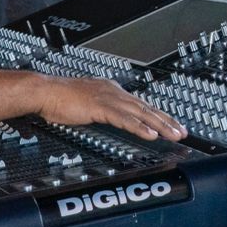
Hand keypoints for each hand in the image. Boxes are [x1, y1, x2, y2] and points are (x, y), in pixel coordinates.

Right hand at [37, 77, 186, 141]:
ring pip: (141, 113)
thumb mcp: (87, 105)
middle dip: (166, 121)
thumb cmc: (59, 99)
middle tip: (183, 132)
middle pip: (147, 108)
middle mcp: (114, 92)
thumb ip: (102, 110)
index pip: (141, 104)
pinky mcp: (100, 107)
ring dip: (160, 125)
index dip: (158, 115)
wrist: (44, 92)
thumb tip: (111, 118)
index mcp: (112, 90)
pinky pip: (124, 119)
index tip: (172, 125)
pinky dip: (139, 127)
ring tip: (174, 135)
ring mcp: (108, 98)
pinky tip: (151, 135)